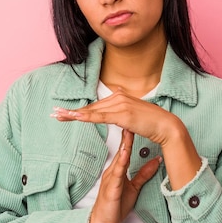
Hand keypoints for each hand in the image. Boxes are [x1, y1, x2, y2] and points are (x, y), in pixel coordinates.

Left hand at [51, 88, 179, 145]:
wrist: (166, 125)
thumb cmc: (152, 124)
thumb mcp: (134, 117)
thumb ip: (123, 115)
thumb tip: (116, 118)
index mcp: (120, 97)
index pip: (95, 106)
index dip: (79, 110)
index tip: (65, 112)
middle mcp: (118, 97)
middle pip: (91, 107)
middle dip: (71, 111)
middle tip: (55, 113)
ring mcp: (120, 105)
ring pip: (93, 111)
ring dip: (74, 114)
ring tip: (59, 116)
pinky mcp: (123, 114)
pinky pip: (101, 117)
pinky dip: (86, 117)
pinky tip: (75, 118)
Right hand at [87, 129, 160, 222]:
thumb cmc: (115, 205)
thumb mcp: (133, 188)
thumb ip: (144, 174)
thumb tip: (157, 161)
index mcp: (118, 169)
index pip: (126, 148)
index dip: (131, 134)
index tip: (139, 121)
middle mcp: (113, 170)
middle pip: (121, 148)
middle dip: (126, 133)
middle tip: (132, 117)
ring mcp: (110, 178)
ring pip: (118, 158)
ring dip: (123, 144)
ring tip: (128, 129)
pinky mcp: (110, 188)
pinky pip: (116, 174)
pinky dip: (120, 163)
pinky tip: (124, 154)